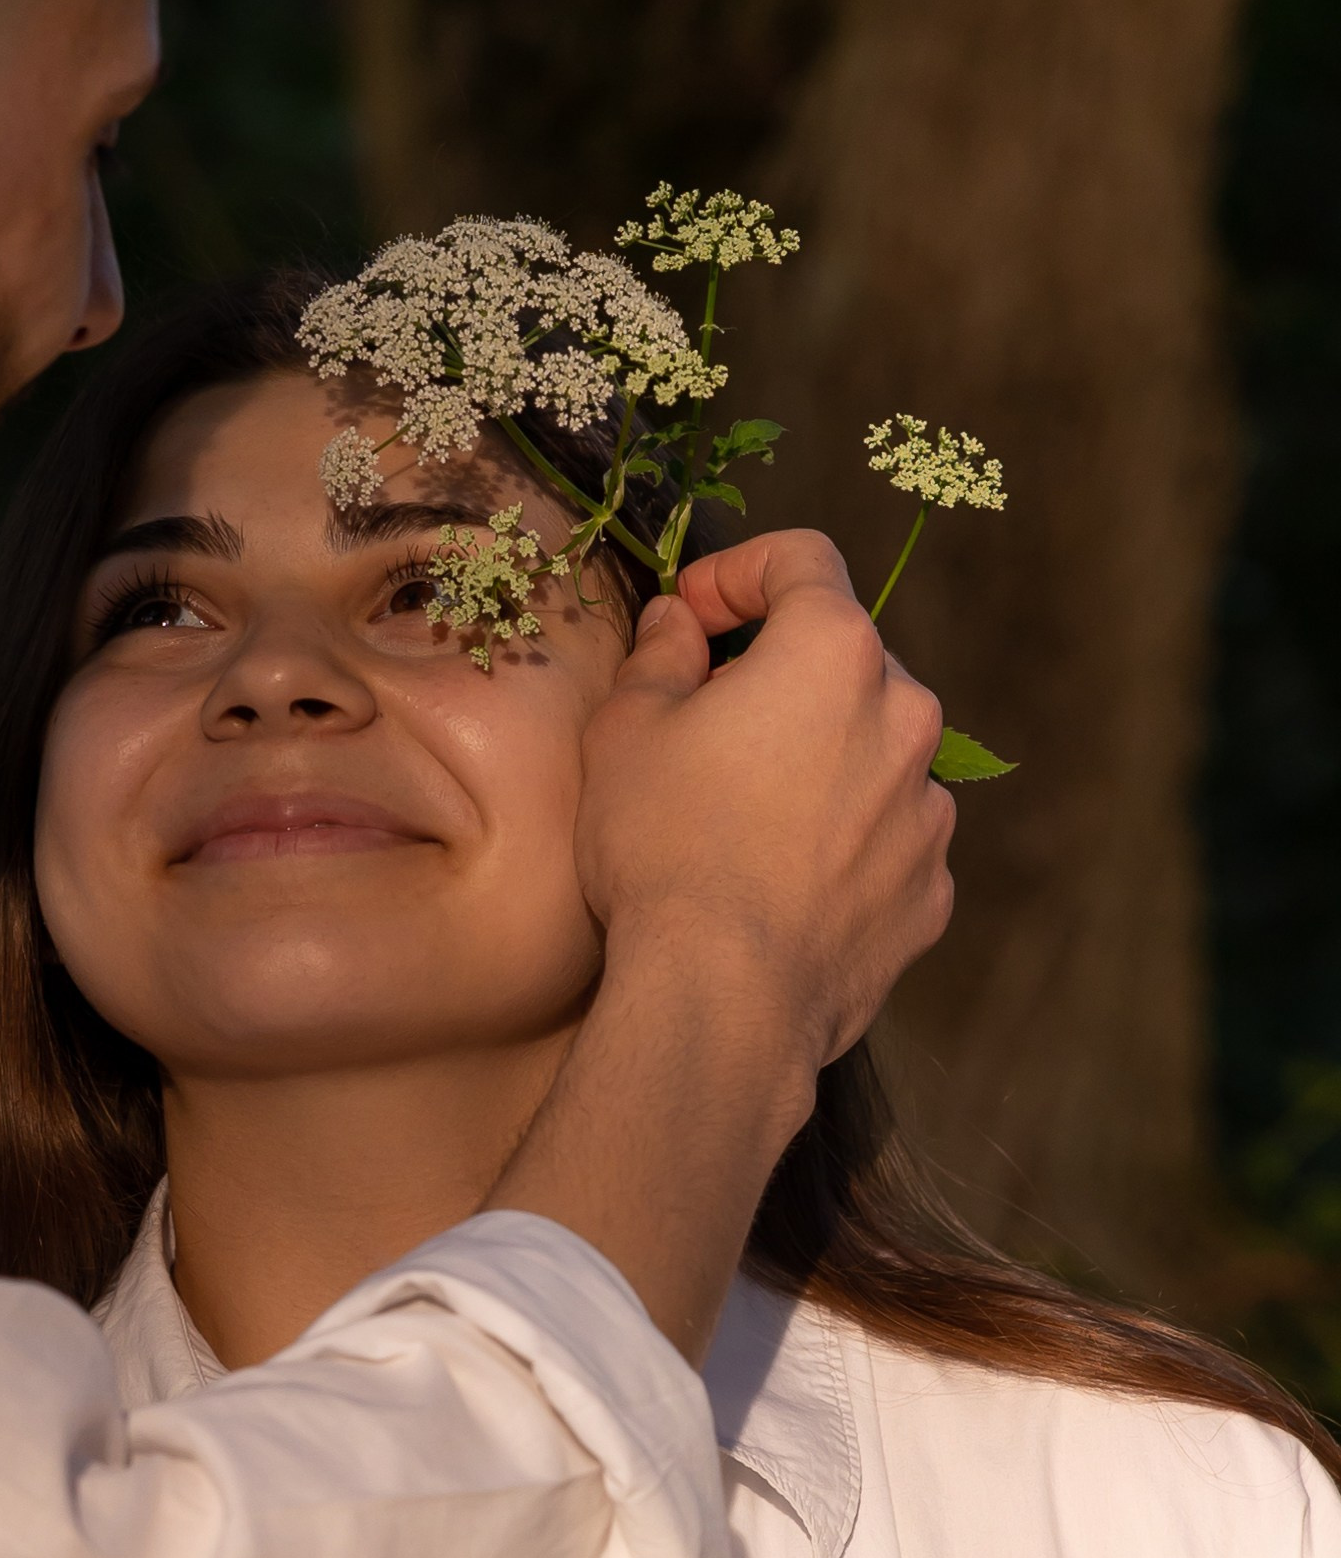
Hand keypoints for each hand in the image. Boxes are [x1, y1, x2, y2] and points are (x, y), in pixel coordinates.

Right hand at [487, 529, 951, 1362]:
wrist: (724, 998)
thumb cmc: (665, 846)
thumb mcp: (625, 732)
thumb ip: (660, 657)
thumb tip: (680, 625)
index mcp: (834, 652)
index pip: (803, 559)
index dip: (737, 571)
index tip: (689, 615)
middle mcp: (906, 715)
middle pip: (843, 659)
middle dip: (777, 674)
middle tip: (704, 719)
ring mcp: (928, 809)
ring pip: (871, 751)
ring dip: (816, 759)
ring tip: (742, 816)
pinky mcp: (932, 890)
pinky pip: (885, 838)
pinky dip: (841, 840)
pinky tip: (779, 880)